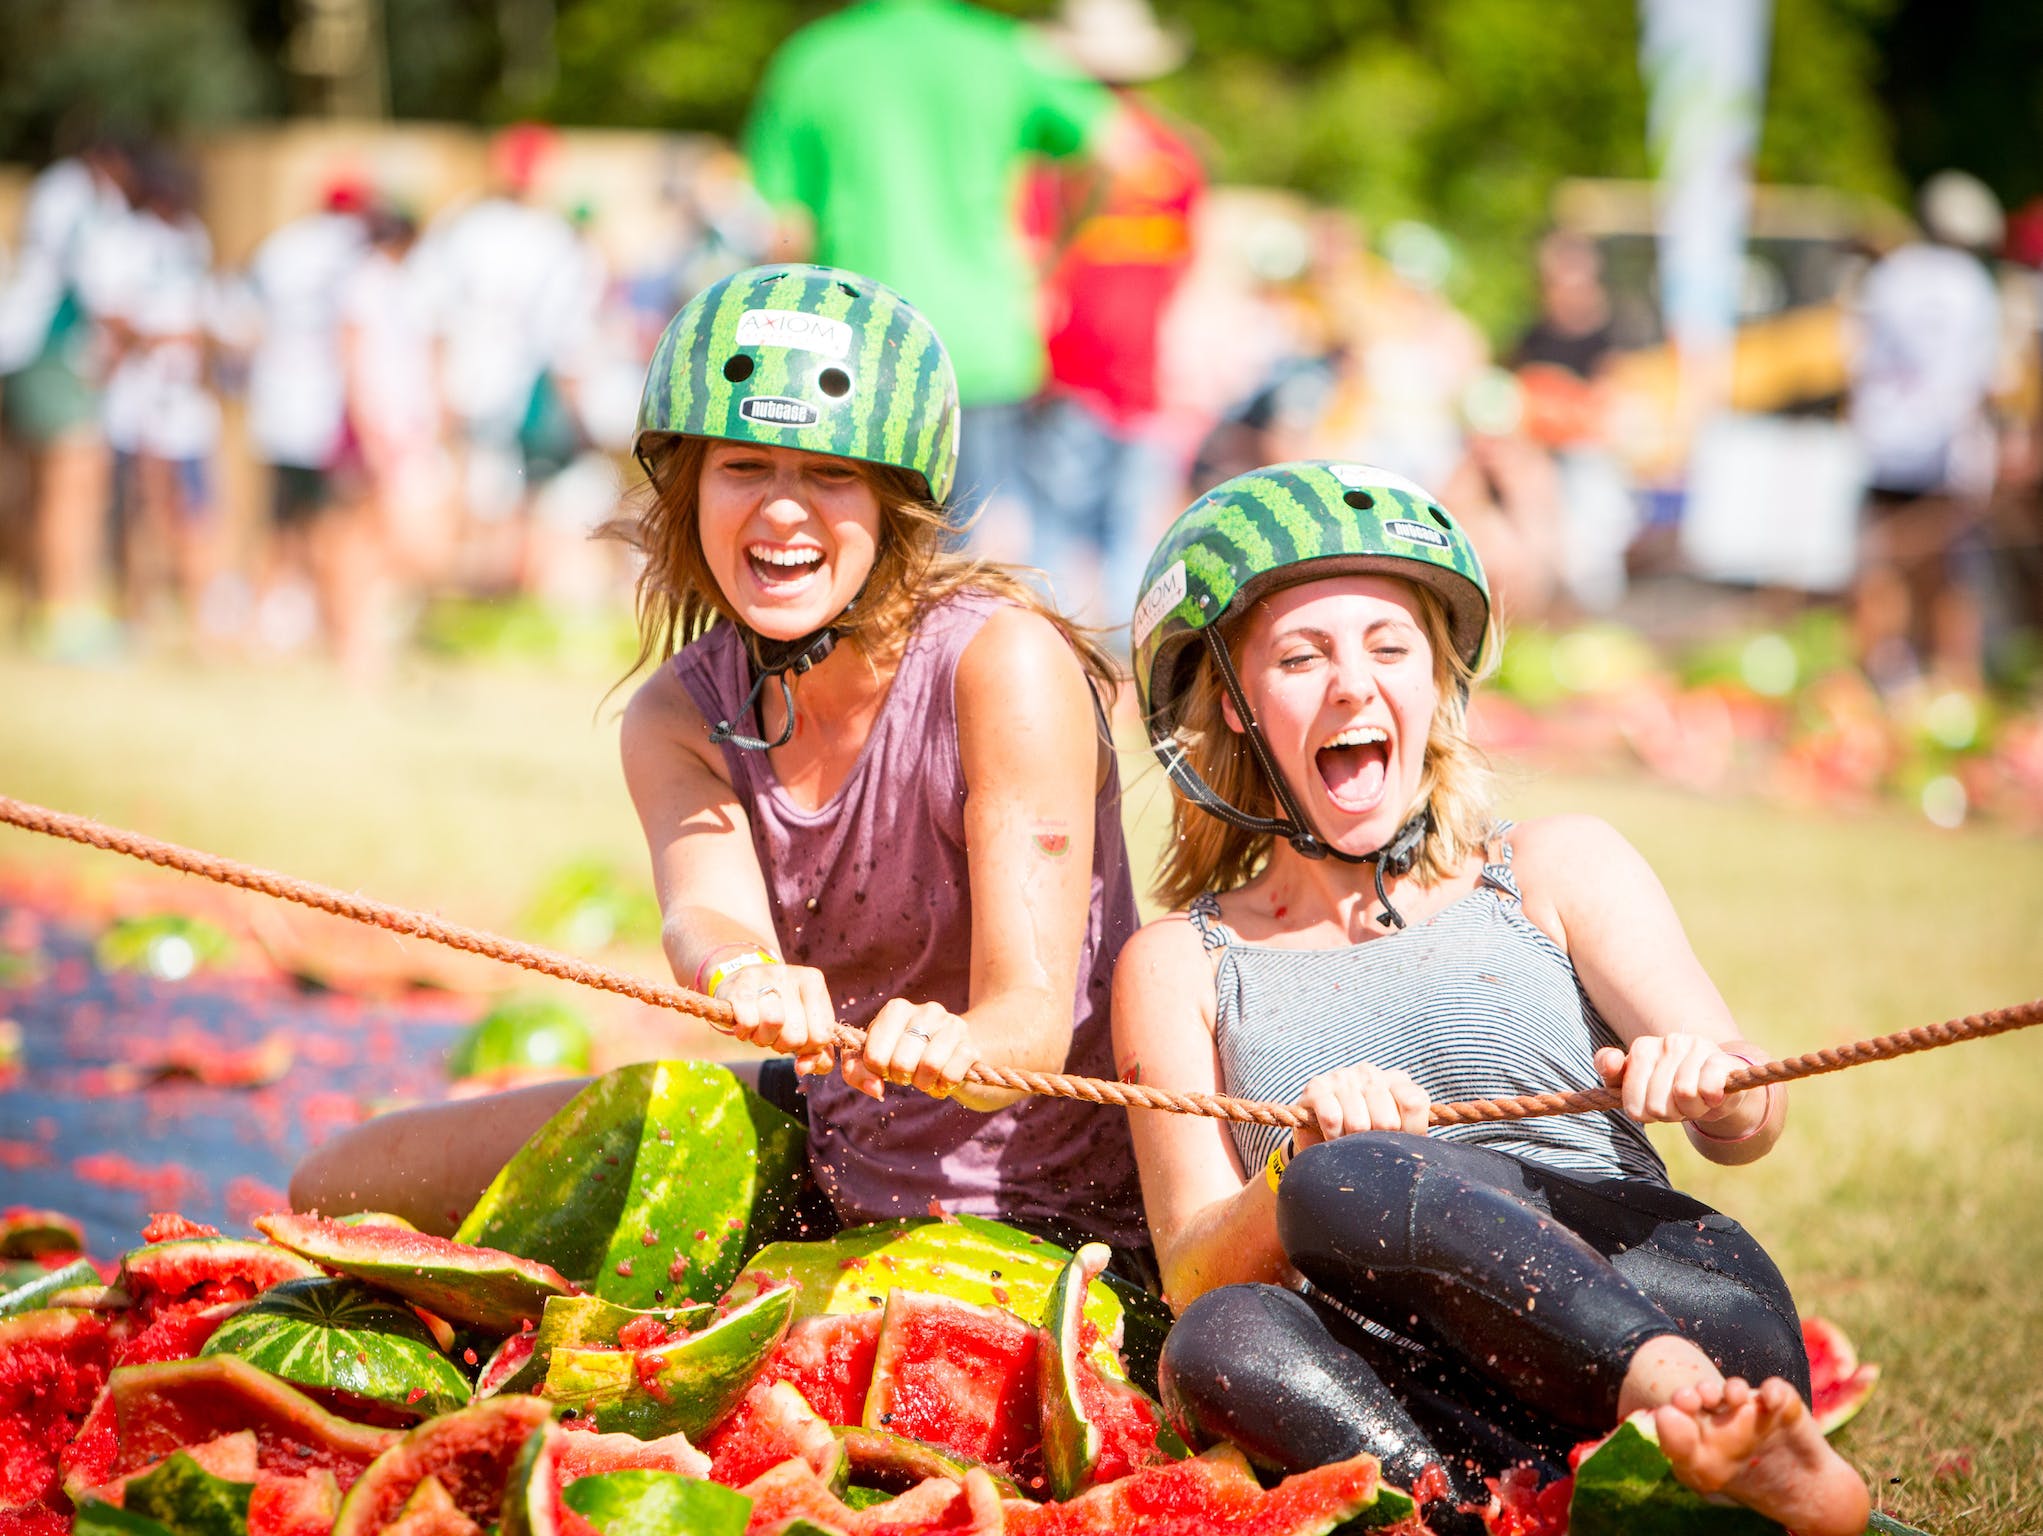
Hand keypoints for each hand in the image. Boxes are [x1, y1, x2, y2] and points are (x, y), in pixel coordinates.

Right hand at [721, 963, 838, 1076]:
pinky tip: (745, 1024)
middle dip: (783, 1045)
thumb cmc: (780, 1008)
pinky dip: (745, 1032)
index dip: (807, 1048)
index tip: (797, 1038)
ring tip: (760, 1028)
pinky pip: (748, 1022)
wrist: (741, 980)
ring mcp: (765, 977)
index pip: (822, 1034)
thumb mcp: (805, 1023)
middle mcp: (791, 975)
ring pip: (773, 1023)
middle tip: (775, 1034)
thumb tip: (803, 1069)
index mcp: (814, 982)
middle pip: (796, 1034)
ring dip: (763, 1039)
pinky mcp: (740, 987)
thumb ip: (816, 1053)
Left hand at [843, 998, 976, 1102]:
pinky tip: (942, 1079)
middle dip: (901, 1078)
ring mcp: (953, 1025)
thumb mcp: (873, 1059)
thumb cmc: (902, 1055)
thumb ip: (857, 1071)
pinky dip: (943, 1086)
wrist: (951, 1054)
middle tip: (907, 1073)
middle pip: (901, 1062)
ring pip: (930, 1066)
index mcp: (897, 1009)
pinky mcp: (970, 1046)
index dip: (877, 1070)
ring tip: (924, 1077)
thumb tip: (875, 1089)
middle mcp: (927, 1010)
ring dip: (923, 1083)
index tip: (885, 1065)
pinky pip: (951, 1075)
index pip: (874, 1054)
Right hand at [1292, 1062, 1431, 1149]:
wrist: (1318, 1132)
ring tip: (1348, 1142)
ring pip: (1359, 1123)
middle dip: (1376, 1142)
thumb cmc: (1364, 1136)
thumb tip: (1428, 1152)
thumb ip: (1412, 1133)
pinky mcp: (1317, 1086)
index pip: (1415, 1102)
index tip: (1397, 1143)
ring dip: (1352, 1143)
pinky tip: (1332, 1137)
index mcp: (1396, 1081)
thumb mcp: (1393, 1131)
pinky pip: (1332, 1118)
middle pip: (1387, 1121)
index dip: (1409, 1131)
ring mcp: (1343, 1076)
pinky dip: (1332, 1136)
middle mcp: (1371, 1073)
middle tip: (1367, 1144)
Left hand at [1593, 1035, 1752, 1124]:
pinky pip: (1708, 1088)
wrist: (1714, 1085)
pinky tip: (1711, 1096)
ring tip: (1695, 1100)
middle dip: (1670, 1114)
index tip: (1653, 1106)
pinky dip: (1710, 1101)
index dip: (1646, 1115)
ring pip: (1684, 1096)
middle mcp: (1669, 1041)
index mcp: (1642, 1048)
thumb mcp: (1635, 1084)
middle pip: (1657, 1104)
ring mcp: (1696, 1046)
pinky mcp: (1722, 1059)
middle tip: (1678, 1105)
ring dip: (1691, 1109)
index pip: (1633, 1103)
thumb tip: (1611, 1059)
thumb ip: (1612, 1072)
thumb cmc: (1668, 1087)